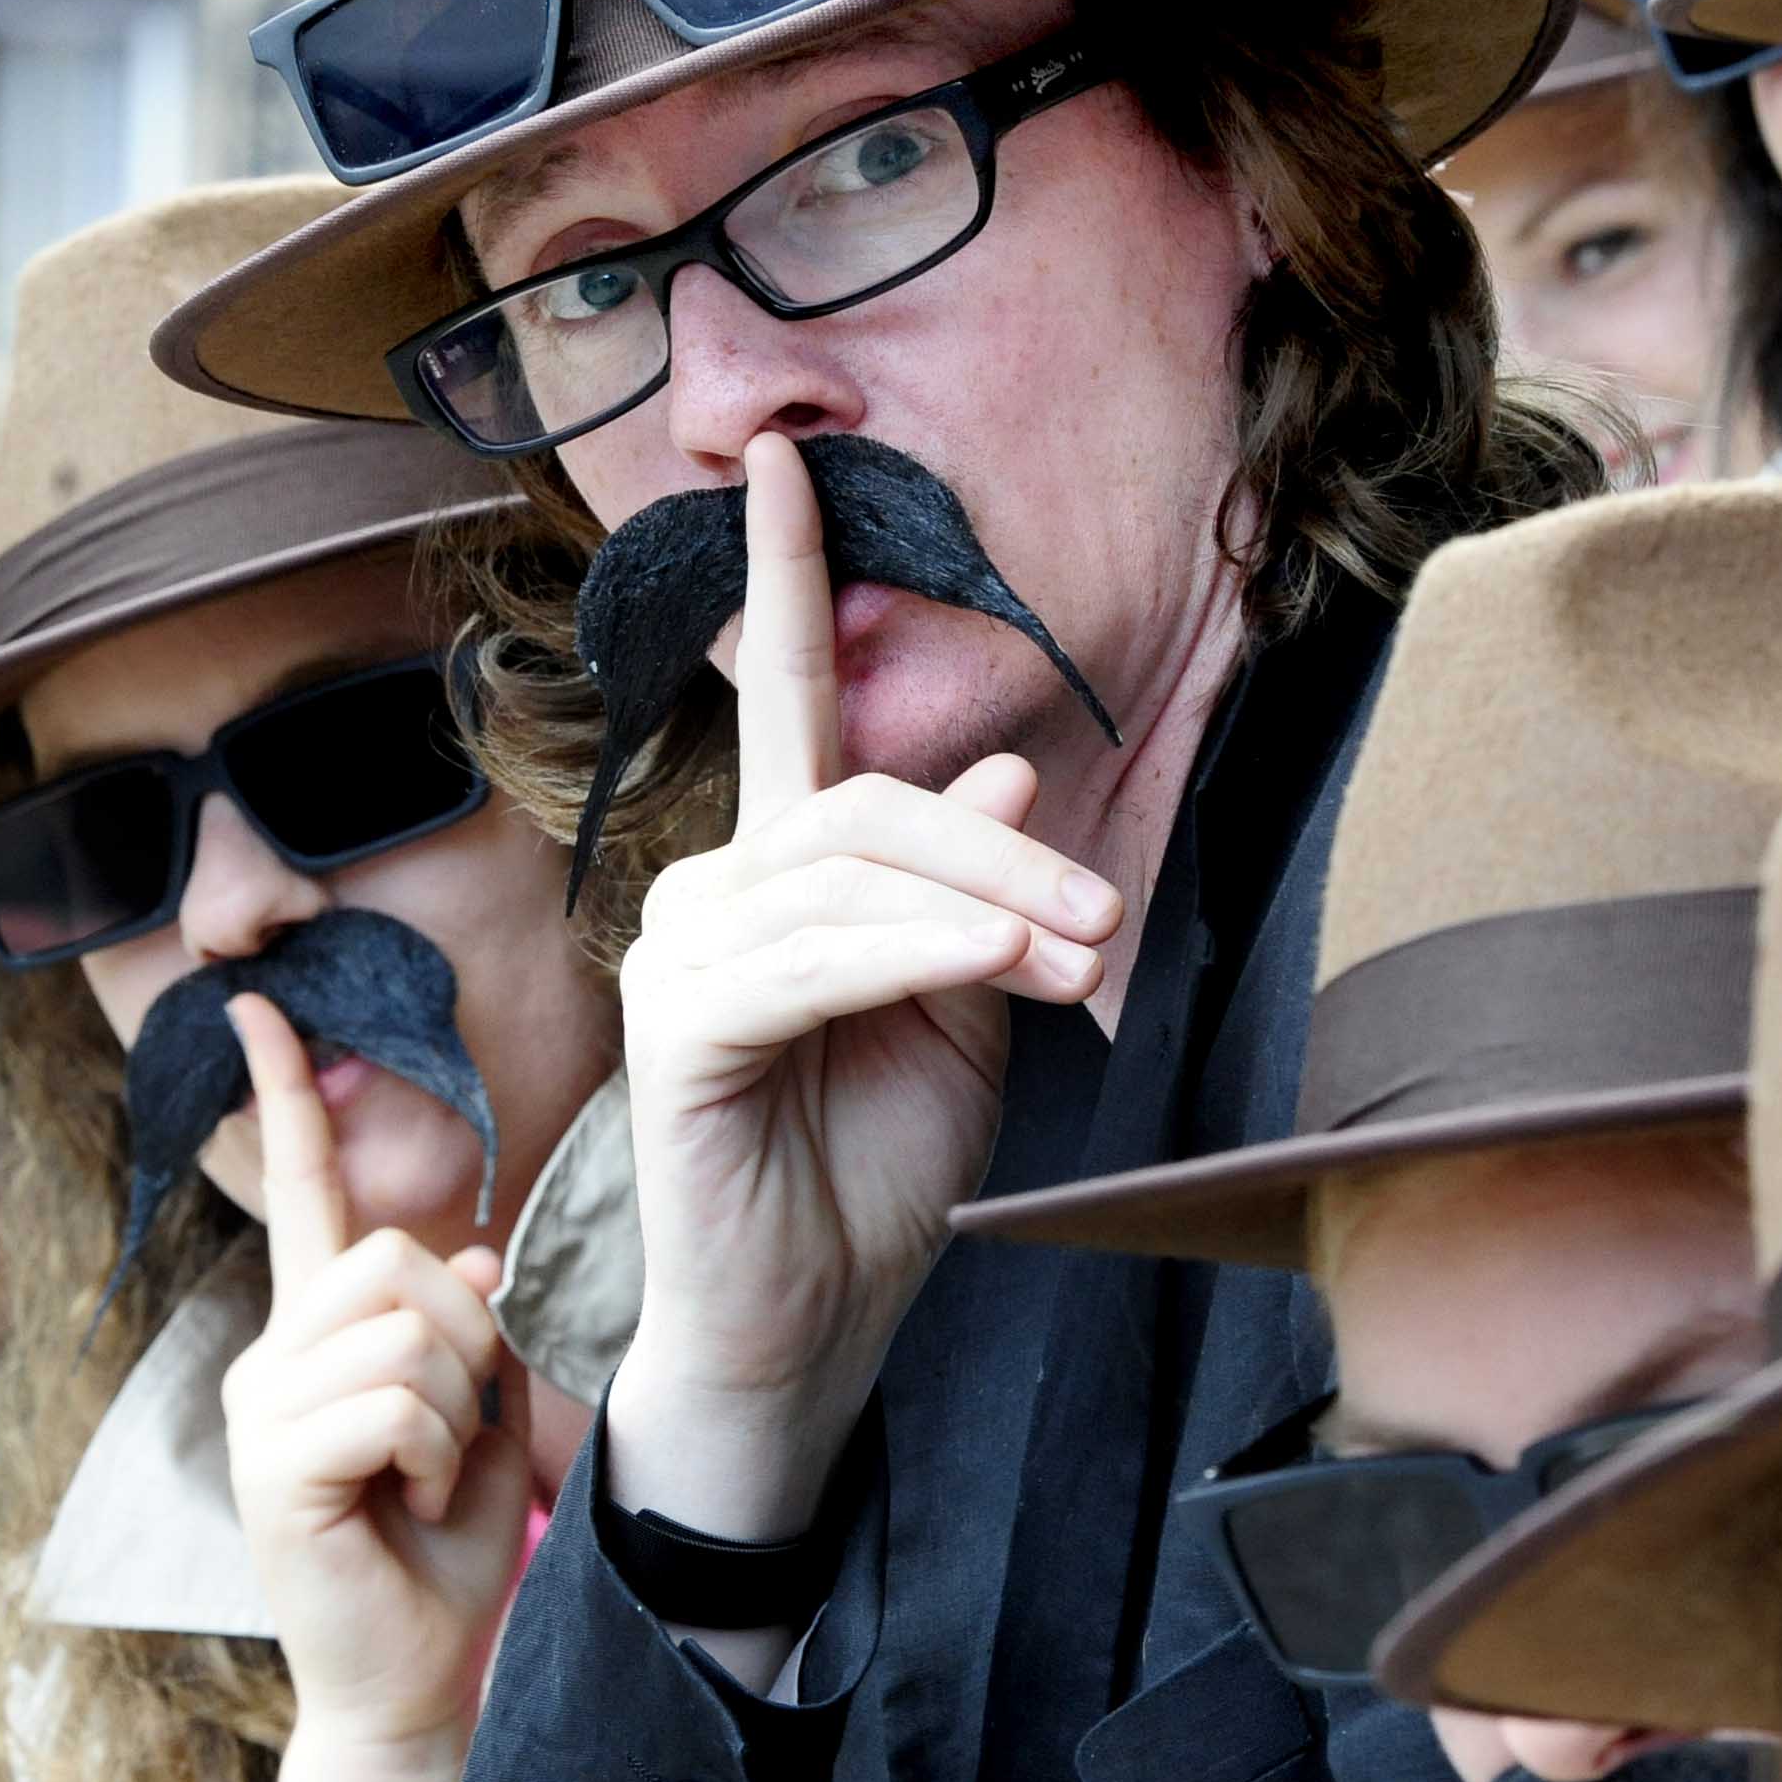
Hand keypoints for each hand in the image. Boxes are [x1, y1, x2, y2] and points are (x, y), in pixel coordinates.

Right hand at [223, 993, 533, 1751]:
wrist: (409, 1672)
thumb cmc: (440, 1551)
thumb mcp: (479, 1418)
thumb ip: (467, 1329)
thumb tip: (466, 1252)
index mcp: (316, 1333)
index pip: (300, 1191)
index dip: (284, 1098)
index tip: (262, 1006)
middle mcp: (270, 1356)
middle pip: (398, 1259)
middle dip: (466, 1345)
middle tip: (448, 1439)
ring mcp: (259, 1409)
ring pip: (407, 1333)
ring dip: (453, 1415)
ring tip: (419, 1483)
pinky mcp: (268, 1466)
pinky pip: (394, 1405)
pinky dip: (431, 1461)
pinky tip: (400, 1512)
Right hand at [601, 432, 1123, 1550]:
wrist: (814, 1327)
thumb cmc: (877, 1174)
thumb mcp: (968, 1013)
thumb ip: (982, 891)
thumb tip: (1015, 759)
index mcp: (787, 870)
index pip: (787, 699)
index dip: (783, 572)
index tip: (787, 454)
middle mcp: (718, 888)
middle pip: (867, 801)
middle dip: (1003, 848)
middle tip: (1102, 920)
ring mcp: (684, 952)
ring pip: (850, 873)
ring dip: (984, 907)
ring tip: (1077, 959)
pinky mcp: (679, 1027)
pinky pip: (812, 958)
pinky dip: (916, 953)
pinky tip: (998, 966)